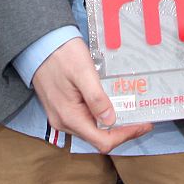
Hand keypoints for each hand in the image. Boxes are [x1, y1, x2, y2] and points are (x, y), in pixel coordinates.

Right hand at [31, 38, 152, 152]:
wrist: (39, 43)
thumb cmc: (62, 54)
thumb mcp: (83, 72)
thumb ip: (96, 98)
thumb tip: (110, 121)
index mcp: (69, 117)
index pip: (102, 141)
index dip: (125, 135)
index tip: (144, 124)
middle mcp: (64, 123)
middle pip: (98, 138)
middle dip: (121, 130)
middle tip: (141, 118)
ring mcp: (61, 116)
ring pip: (92, 130)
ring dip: (111, 124)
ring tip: (129, 111)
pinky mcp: (61, 108)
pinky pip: (84, 119)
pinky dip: (100, 117)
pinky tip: (111, 105)